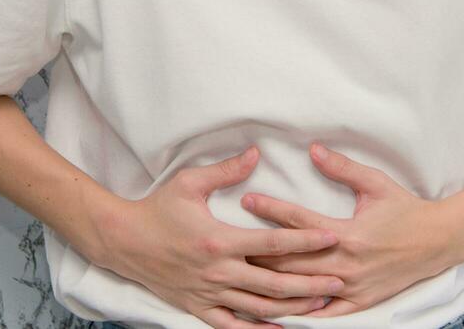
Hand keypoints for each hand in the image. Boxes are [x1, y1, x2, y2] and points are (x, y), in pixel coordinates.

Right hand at [101, 145, 349, 328]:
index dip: (305, 240)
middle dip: (310, 283)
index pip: (272, 243)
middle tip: (339, 280)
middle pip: (274, 282)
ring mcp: (208, 293)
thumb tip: (256, 153)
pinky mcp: (198, 308)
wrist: (123, 241)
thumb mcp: (189, 183)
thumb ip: (226, 170)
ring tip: (321, 306)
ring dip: (292, 309)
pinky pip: (232, 326)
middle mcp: (218, 272)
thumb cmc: (157, 209)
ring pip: (259, 308)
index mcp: (219, 240)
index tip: (331, 237)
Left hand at [239, 142, 457, 317]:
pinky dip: (302, 312)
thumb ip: (342, 168)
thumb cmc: (406, 209)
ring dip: (273, 281)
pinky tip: (279, 310)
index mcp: (349, 234)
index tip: (247, 199)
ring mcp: (353, 287)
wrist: (438, 241)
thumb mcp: (376, 183)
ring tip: (244, 273)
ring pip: (304, 288)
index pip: (300, 222)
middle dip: (260, 251)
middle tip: (232, 241)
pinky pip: (325, 313)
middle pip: (293, 260)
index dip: (271, 209)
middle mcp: (347, 264)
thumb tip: (313, 149)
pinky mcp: (360, 302)